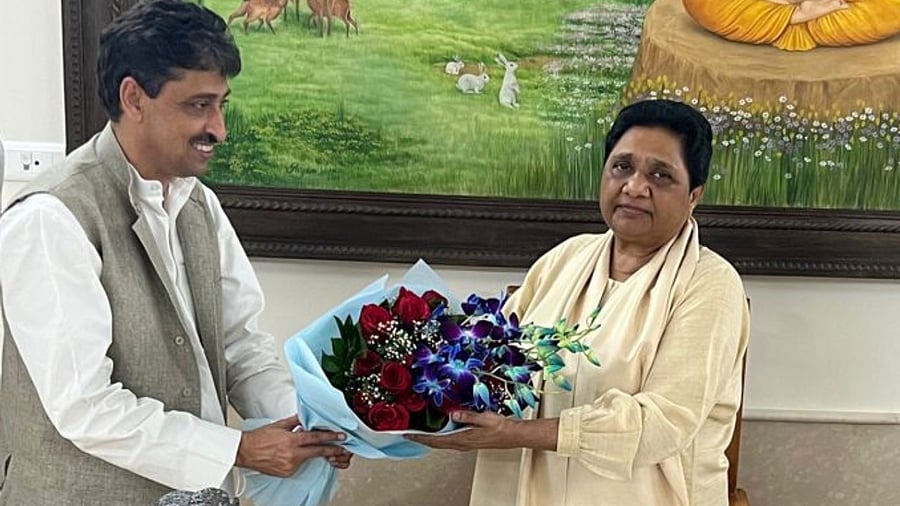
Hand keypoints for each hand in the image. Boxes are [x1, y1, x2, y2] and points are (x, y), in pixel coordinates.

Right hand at [235, 415, 348, 476]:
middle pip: (317, 451)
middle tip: (342, 447)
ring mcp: (290, 465)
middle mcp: (292, 454)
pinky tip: (290, 454)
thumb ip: (296, 421)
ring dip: (309, 453)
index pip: (316, 438)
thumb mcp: (279, 425)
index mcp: (291, 440)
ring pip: (307, 458)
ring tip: (297, 446)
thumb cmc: (258, 438)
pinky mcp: (287, 473)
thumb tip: (307, 416)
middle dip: (332, 449)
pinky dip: (298, 459)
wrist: (244, 452)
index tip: (341, 436)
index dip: (330, 437)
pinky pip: (298, 465)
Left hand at [405, 410, 521, 450]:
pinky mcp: (468, 442)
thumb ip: (467, 416)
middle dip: (421, 439)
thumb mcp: (484, 418)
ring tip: (419, 434)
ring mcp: (465, 444)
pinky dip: (439, 438)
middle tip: (408, 435)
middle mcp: (462, 444)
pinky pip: (449, 441)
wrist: (512, 435)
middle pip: (436, 444)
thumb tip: (452, 414)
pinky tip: (438, 433)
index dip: (421, 438)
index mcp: (463, 439)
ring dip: (429, 439)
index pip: (437, 440)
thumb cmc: (500, 427)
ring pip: (442, 444)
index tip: (409, 435)